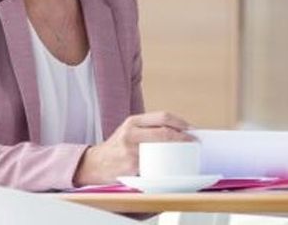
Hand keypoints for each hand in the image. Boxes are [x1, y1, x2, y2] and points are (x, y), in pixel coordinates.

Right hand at [73, 111, 192, 185]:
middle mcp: (130, 135)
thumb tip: (180, 129)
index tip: (192, 129)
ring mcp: (130, 152)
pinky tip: (171, 168)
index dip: (181, 122)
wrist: (93, 164)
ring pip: (161, 151)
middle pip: (164, 133)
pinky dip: (164, 168)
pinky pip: (153, 167)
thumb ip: (150, 127)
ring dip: (177, 153)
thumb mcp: (129, 129)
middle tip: (194, 142)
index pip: (163, 117)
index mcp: (132, 122)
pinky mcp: (130, 169)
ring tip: (187, 154)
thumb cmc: (116, 146)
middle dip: (183, 138)